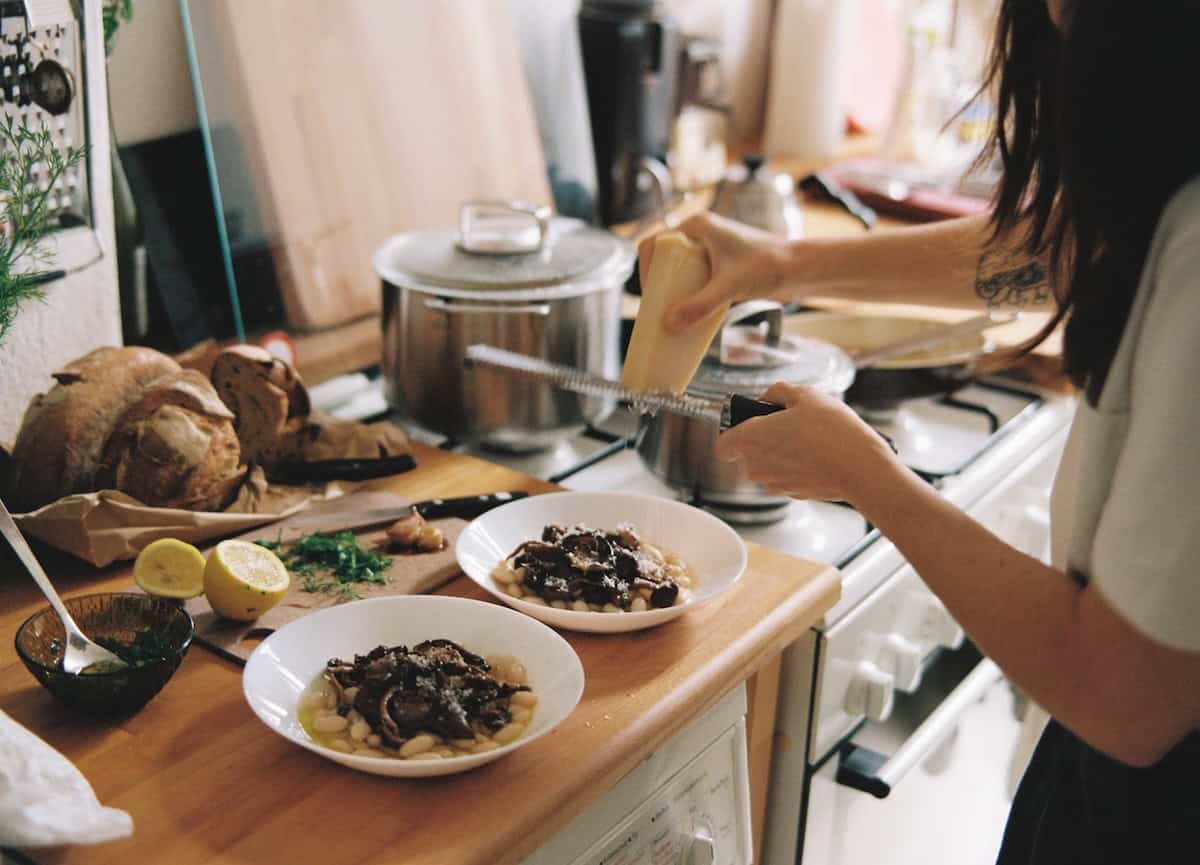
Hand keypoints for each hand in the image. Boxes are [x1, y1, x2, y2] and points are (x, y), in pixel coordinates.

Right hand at [638, 211, 791, 331]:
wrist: (801, 269)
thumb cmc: (770, 265)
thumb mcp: (730, 287)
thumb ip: (699, 305)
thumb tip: (670, 323)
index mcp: (698, 226)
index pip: (655, 243)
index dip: (645, 268)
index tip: (650, 293)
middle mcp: (701, 234)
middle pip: (665, 258)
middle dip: (659, 284)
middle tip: (659, 308)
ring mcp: (711, 249)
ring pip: (679, 270)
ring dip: (674, 292)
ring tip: (672, 314)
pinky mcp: (721, 265)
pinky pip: (695, 279)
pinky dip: (689, 295)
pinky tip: (691, 315)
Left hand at [713, 383, 901, 503]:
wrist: (860, 467)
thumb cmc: (832, 431)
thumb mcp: (805, 395)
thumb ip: (778, 392)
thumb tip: (768, 396)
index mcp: (751, 439)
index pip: (723, 444)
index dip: (732, 432)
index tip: (749, 423)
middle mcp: (756, 466)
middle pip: (748, 452)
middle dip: (765, 438)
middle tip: (791, 423)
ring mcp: (774, 483)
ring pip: (768, 465)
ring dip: (782, 452)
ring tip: (810, 438)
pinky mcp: (792, 494)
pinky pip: (786, 476)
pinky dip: (797, 466)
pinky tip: (818, 455)